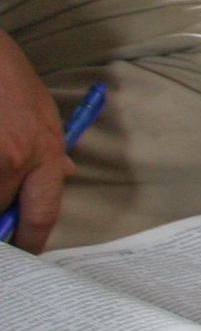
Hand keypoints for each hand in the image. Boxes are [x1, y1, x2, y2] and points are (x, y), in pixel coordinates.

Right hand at [0, 31, 75, 250]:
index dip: (31, 242)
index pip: (42, 214)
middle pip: (2, 212)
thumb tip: (63, 173)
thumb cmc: (8, 75)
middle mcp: (14, 160)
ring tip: (2, 169)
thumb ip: (50, 148)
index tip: (25, 255)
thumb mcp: (43, 109)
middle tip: (4, 226)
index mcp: (43, 151)